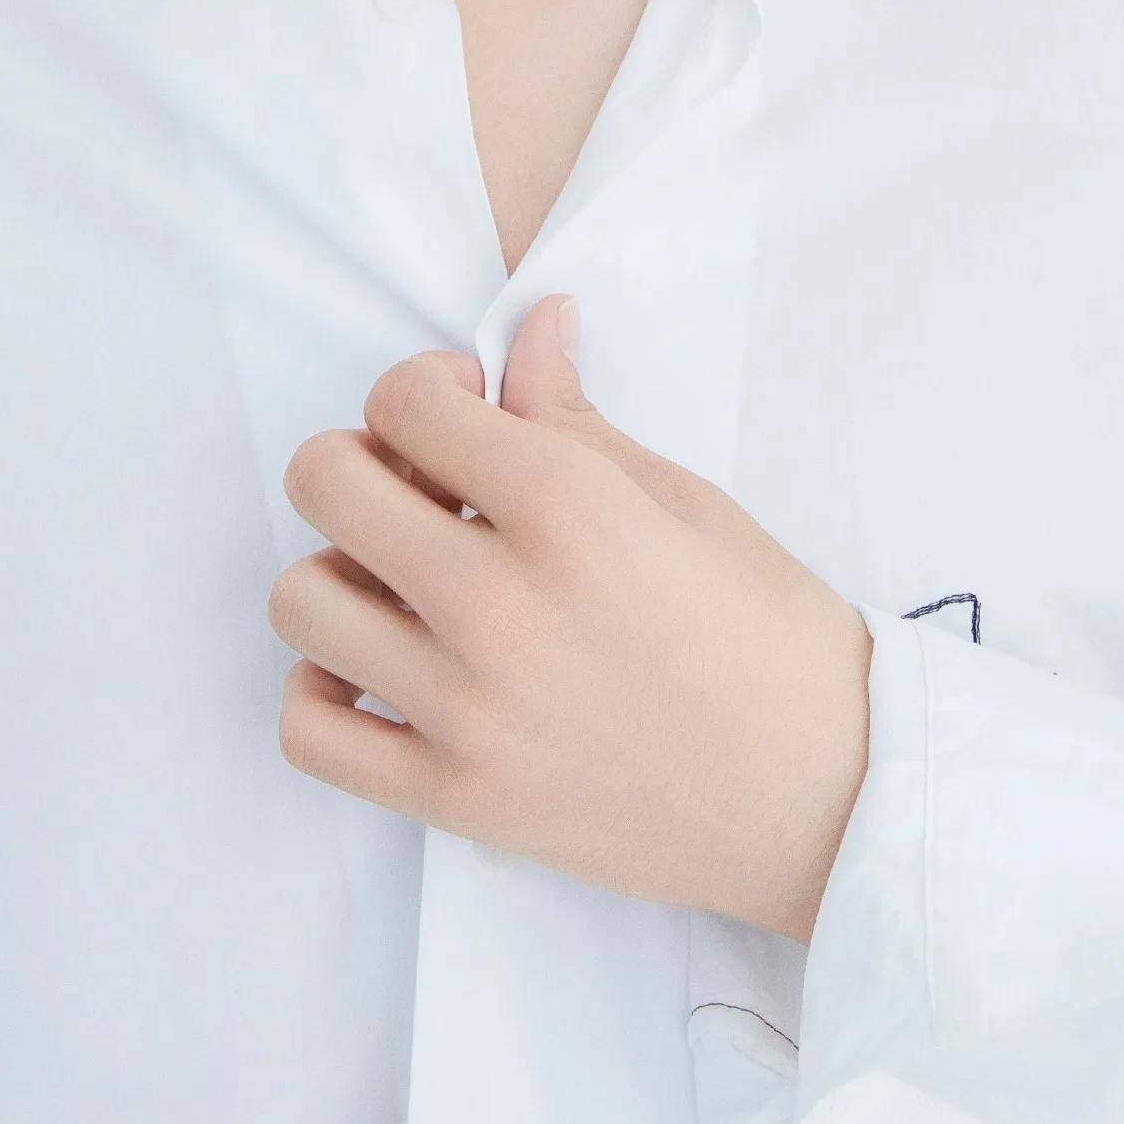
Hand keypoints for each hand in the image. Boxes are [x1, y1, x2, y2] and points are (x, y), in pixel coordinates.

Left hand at [268, 293, 872, 943]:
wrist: (824, 797)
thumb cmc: (769, 634)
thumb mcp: (682, 499)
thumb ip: (575, 414)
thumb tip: (533, 322)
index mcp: (567, 509)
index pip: (402, 399)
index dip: (426, 390)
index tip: (470, 416)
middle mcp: (500, 604)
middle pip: (324, 482)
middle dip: (362, 460)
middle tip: (425, 490)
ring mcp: (468, 711)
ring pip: (300, 601)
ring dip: (341, 572)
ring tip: (408, 585)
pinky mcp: (455, 801)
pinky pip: (309, 732)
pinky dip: (324, 693)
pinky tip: (385, 672)